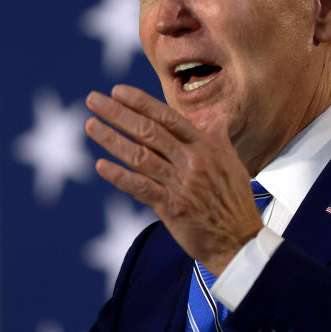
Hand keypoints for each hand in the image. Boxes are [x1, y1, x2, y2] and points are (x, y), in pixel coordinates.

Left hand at [85, 85, 261, 274]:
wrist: (240, 240)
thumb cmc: (233, 200)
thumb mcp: (230, 162)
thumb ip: (217, 137)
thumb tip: (213, 116)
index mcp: (206, 146)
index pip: (167, 117)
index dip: (140, 102)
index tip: (117, 91)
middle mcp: (193, 161)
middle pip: (149, 131)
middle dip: (118, 113)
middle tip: (93, 99)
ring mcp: (183, 184)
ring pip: (140, 156)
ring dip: (112, 139)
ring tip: (90, 125)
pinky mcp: (174, 208)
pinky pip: (141, 188)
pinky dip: (120, 176)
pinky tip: (101, 166)